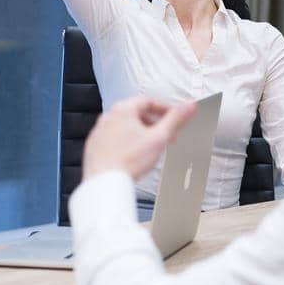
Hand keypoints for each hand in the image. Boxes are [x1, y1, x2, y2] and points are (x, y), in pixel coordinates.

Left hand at [82, 96, 197, 180]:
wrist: (105, 183)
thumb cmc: (128, 161)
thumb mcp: (159, 138)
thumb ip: (175, 120)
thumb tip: (189, 106)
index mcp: (122, 110)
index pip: (147, 101)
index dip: (164, 109)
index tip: (172, 117)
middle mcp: (107, 117)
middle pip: (135, 114)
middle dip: (153, 123)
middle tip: (164, 135)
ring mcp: (99, 132)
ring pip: (124, 127)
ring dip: (139, 133)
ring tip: (150, 147)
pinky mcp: (94, 146)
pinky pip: (114, 139)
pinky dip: (125, 143)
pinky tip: (133, 156)